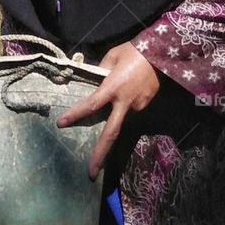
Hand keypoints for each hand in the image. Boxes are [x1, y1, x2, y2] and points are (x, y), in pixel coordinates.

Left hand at [56, 40, 160, 178]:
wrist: (164, 54)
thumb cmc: (136, 51)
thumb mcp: (113, 55)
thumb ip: (101, 70)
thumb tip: (95, 79)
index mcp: (113, 87)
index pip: (91, 104)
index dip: (75, 114)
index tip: (60, 123)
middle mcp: (125, 102)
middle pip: (110, 133)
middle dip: (100, 154)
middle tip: (91, 173)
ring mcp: (137, 106)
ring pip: (120, 118)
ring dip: (114, 117)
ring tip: (119, 101)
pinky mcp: (146, 105)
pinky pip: (130, 109)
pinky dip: (125, 104)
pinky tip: (130, 88)